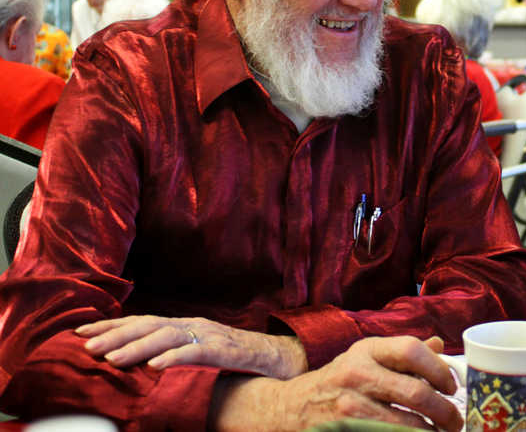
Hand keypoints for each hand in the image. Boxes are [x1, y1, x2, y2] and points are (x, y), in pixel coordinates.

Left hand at [75, 315, 307, 379]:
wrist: (281, 359)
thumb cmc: (237, 362)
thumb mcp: (200, 355)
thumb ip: (174, 355)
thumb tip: (137, 368)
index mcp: (185, 326)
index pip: (141, 322)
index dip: (111, 326)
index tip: (79, 333)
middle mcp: (194, 325)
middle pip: (149, 324)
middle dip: (115, 335)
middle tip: (87, 347)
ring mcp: (210, 335)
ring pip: (168, 335)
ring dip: (136, 346)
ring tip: (111, 359)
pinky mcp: (226, 350)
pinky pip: (196, 352)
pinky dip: (174, 358)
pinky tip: (154, 367)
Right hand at [212, 336, 462, 431]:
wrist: (289, 409)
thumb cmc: (338, 381)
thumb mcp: (365, 357)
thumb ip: (401, 353)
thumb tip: (440, 345)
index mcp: (366, 350)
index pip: (411, 350)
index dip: (439, 369)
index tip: (452, 387)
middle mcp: (356, 375)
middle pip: (415, 392)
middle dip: (444, 411)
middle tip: (455, 421)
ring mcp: (348, 408)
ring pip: (404, 425)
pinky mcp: (343, 431)